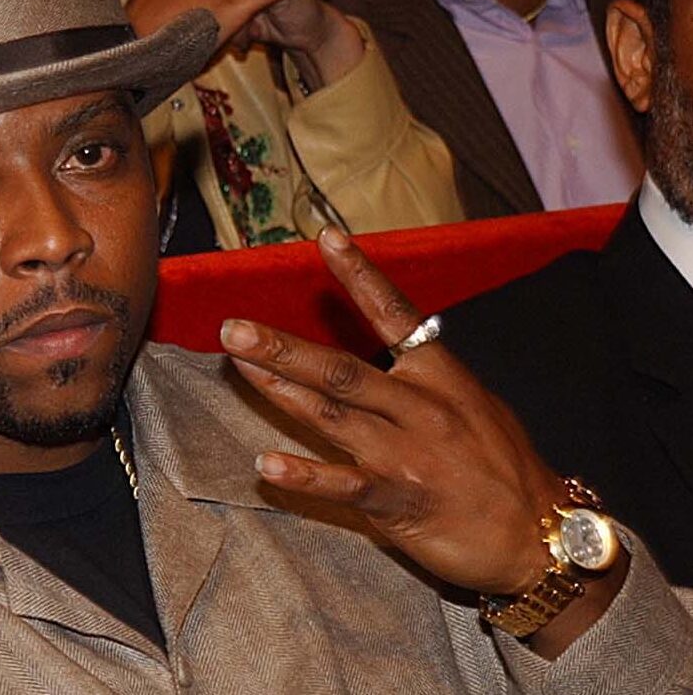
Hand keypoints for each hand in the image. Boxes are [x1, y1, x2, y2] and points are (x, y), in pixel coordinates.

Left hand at [219, 225, 568, 596]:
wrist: (546, 539)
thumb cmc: (506, 469)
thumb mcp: (475, 404)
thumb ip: (428, 376)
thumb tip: (397, 345)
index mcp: (440, 376)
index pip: (394, 314)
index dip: (361, 275)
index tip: (326, 239)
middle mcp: (420, 408)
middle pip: (341, 369)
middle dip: (283, 348)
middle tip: (233, 328)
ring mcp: (408, 455)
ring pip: (333, 416)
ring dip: (280, 391)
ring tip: (239, 368)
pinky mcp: (401, 502)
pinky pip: (345, 485)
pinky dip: (305, 475)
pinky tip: (266, 464)